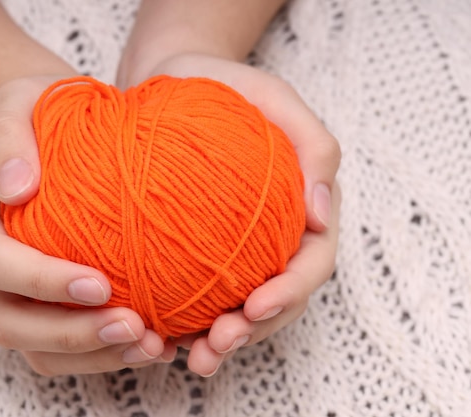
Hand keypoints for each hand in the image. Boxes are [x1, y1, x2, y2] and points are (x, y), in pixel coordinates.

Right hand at [0, 75, 175, 374]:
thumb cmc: (35, 112)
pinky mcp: (30, 301)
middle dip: (70, 333)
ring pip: (30, 346)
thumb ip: (8, 135)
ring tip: (148, 344)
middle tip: (133, 326)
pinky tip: (145, 342)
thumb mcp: (20, 100)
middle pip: (6, 319)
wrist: (43, 131)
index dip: (40, 282)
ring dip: (89, 354)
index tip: (100, 283)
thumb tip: (16, 189)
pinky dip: (97, 354)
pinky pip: (55, 346)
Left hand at [119, 53, 340, 375]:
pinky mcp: (201, 251)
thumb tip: (321, 213)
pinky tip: (164, 335)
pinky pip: (200, 293)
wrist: (172, 82)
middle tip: (217, 345)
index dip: (289, 292)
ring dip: (222, 339)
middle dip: (252, 331)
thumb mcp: (275, 97)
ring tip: (192, 357)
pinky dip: (188, 320)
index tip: (255, 307)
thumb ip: (314, 147)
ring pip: (241, 308)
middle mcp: (274, 238)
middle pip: (277, 299)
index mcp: (303, 209)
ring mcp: (239, 250)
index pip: (310, 263)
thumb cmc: (228, 87)